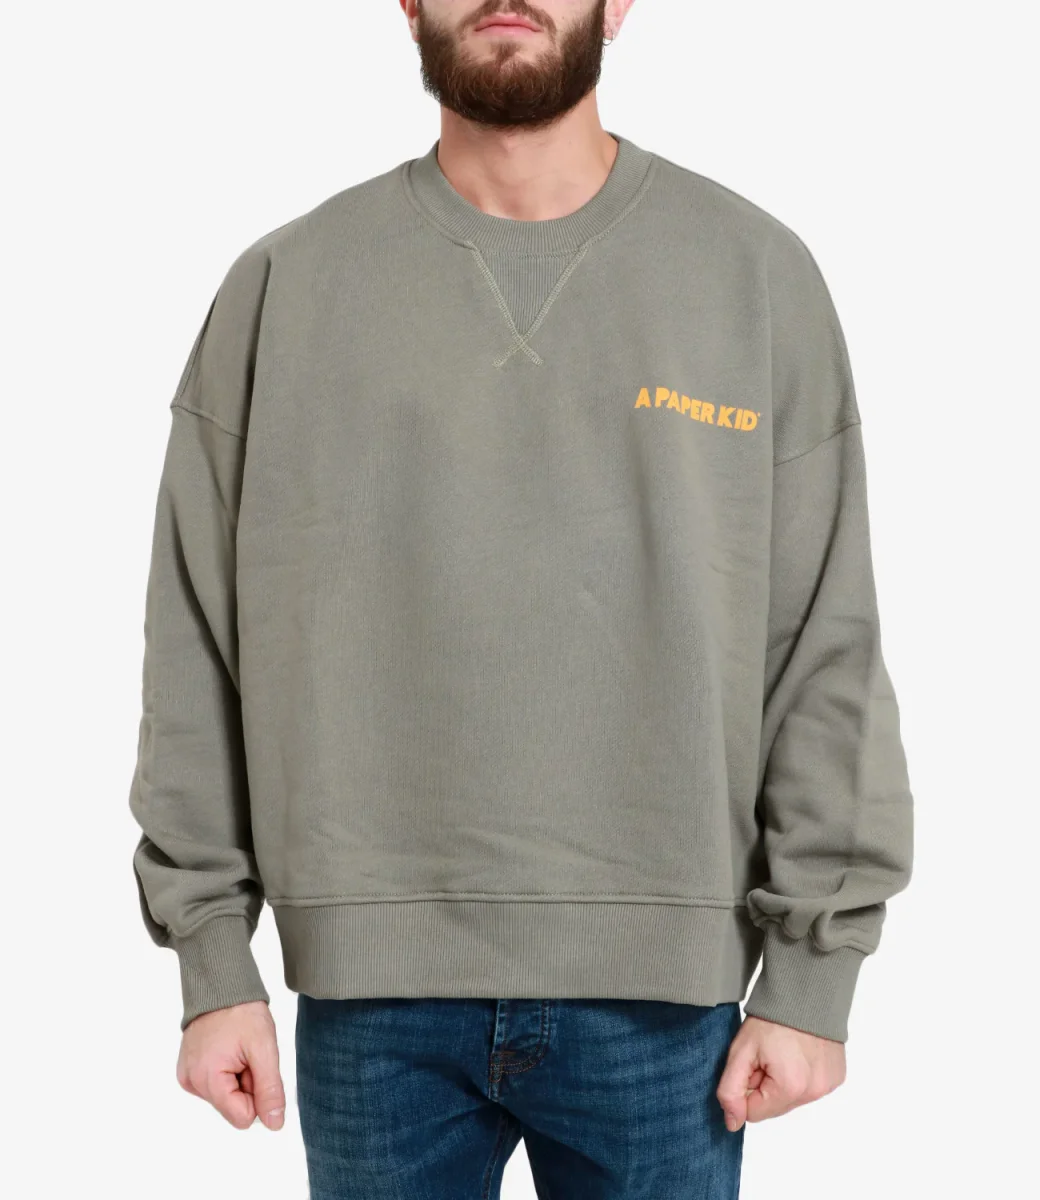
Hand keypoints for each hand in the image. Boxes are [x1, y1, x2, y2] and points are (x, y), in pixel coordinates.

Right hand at [176, 1000, 285, 1130]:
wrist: (222, 986)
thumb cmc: (243, 1013)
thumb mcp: (264, 1049)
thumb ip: (269, 1089)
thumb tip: (274, 1124)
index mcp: (207, 1079)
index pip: (242, 1117)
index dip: (257, 1095)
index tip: (256, 1066)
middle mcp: (191, 1082)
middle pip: (233, 1106)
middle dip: (247, 1084)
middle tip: (248, 1054)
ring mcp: (187, 1076)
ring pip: (225, 1096)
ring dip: (238, 1077)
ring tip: (237, 1049)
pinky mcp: (188, 1070)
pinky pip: (215, 1084)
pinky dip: (226, 1071)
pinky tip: (227, 1049)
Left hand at [716, 1014, 845, 1129]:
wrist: (804, 991)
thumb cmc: (771, 1017)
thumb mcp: (741, 1050)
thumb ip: (730, 1090)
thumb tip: (732, 1122)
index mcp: (790, 1088)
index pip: (754, 1112)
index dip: (747, 1086)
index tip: (752, 1062)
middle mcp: (815, 1092)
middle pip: (775, 1106)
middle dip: (765, 1085)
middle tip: (766, 1054)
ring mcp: (829, 1085)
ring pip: (792, 1098)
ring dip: (783, 1081)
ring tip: (782, 1050)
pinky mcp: (837, 1076)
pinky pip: (810, 1087)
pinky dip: (800, 1075)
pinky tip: (798, 1052)